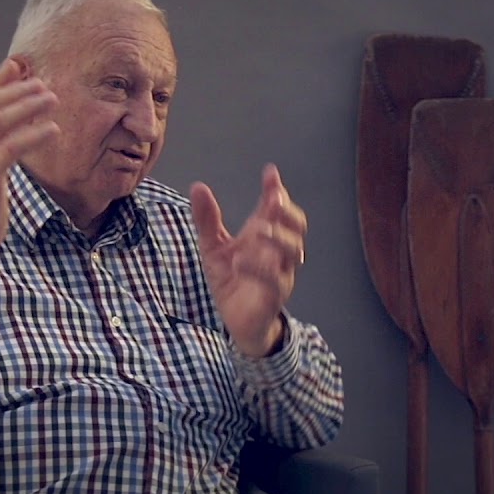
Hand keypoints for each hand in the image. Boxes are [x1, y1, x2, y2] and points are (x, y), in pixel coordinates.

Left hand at [190, 164, 307, 356]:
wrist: (236, 321)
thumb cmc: (232, 280)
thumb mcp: (213, 247)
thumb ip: (207, 219)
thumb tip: (198, 187)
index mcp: (264, 235)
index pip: (277, 208)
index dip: (276, 189)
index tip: (270, 172)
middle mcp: (277, 251)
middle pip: (296, 225)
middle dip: (287, 210)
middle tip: (273, 200)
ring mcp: (279, 272)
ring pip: (293, 250)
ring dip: (278, 237)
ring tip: (258, 229)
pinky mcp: (273, 295)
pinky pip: (274, 280)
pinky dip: (260, 268)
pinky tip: (241, 261)